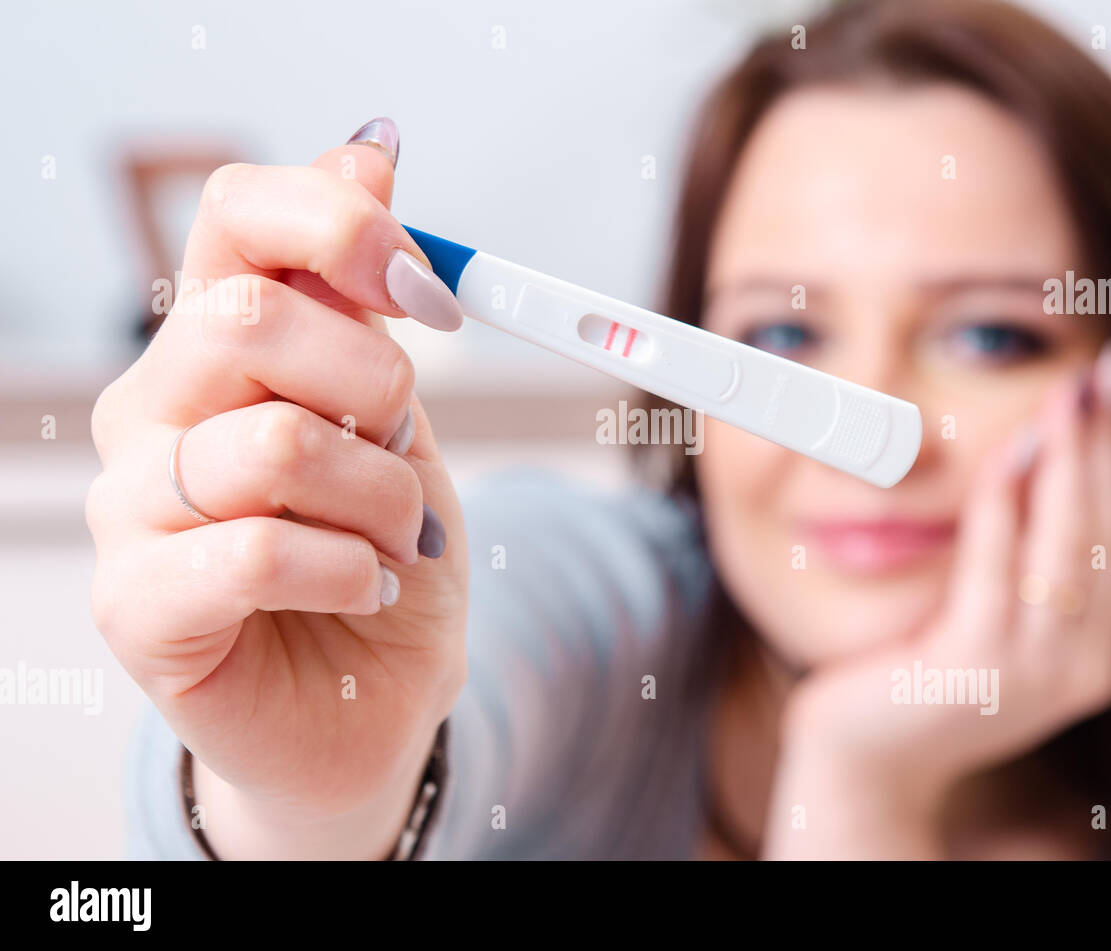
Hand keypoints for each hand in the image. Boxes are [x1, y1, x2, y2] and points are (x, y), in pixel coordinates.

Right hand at [87, 120, 468, 857]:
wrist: (370, 695)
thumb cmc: (379, 547)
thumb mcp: (396, 411)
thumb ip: (366, 293)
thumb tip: (371, 141)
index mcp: (217, 339)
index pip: (237, 214)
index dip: (345, 230)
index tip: (433, 297)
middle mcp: (154, 405)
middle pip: (248, 318)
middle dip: (375, 385)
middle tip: (405, 449)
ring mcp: (131, 505)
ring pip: (274, 444)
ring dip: (383, 497)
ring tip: (397, 540)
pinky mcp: (138, 605)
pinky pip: (259, 550)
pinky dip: (348, 568)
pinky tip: (363, 587)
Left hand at [766, 340, 1110, 857]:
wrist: (861, 760)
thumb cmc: (922, 686)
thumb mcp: (1004, 637)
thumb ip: (1060, 599)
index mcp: (1093, 660)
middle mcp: (1079, 671)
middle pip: (1109, 538)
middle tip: (1108, 376)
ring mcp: (1030, 673)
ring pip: (1068, 548)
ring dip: (1070, 464)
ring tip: (1069, 397)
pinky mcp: (971, 666)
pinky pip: (996, 568)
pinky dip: (1006, 505)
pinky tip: (1009, 452)